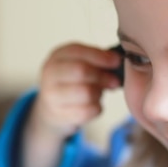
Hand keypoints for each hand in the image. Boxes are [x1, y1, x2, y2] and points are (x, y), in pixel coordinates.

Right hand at [19, 43, 120, 166]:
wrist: (52, 108)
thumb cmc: (73, 82)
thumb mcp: (80, 64)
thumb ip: (96, 60)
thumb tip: (117, 60)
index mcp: (57, 57)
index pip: (78, 52)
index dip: (100, 56)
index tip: (116, 61)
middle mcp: (50, 74)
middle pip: (81, 71)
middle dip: (102, 76)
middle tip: (114, 82)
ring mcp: (52, 96)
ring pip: (86, 92)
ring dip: (98, 93)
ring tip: (98, 93)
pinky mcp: (59, 115)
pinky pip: (87, 111)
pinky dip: (96, 108)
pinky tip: (94, 105)